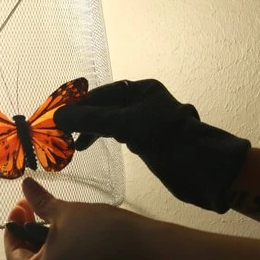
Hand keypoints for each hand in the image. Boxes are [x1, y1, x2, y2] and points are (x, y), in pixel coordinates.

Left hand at [5, 178, 154, 259]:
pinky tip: (73, 232)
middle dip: (30, 233)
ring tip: (54, 216)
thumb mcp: (65, 211)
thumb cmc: (104, 231)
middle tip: (33, 207)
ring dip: (48, 241)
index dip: (12, 230)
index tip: (19, 209)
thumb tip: (25, 186)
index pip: (14, 256)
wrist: (151, 249)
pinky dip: (66, 251)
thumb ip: (40, 201)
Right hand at [53, 79, 250, 212]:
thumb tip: (58, 117)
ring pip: (107, 122)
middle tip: (60, 133)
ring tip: (72, 143)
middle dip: (81, 119)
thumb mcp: (126, 125)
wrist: (203, 169)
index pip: (100, 94)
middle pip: (102, 107)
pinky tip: (87, 146)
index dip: (77, 105)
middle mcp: (141, 102)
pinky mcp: (144, 140)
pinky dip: (99, 139)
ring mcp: (142, 122)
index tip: (56, 119)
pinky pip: (114, 134)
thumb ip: (91, 120)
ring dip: (88, 131)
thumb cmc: (168, 139)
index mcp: (140, 90)